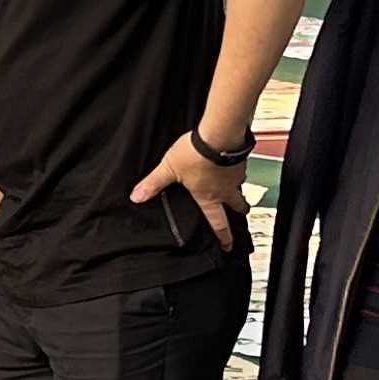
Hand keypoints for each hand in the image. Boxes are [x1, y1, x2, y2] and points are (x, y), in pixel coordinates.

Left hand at [130, 128, 249, 246]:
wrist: (219, 134)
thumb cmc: (196, 153)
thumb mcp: (169, 169)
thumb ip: (154, 183)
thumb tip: (138, 196)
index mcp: (209, 197)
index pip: (218, 223)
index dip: (224, 237)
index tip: (228, 245)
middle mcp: (225, 189)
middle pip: (238, 206)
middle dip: (239, 210)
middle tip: (241, 212)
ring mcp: (235, 174)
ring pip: (240, 186)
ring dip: (237, 187)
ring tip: (232, 183)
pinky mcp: (240, 159)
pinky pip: (240, 167)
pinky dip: (236, 167)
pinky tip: (229, 161)